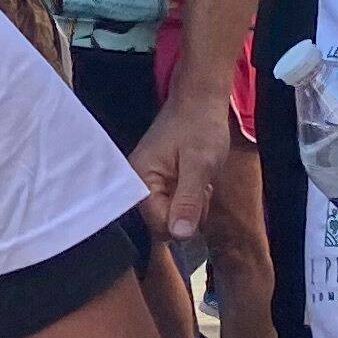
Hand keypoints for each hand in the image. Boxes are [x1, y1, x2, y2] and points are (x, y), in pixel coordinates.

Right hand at [124, 82, 232, 246]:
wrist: (201, 101)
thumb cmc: (200, 127)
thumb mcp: (199, 164)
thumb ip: (188, 200)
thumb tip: (180, 236)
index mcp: (139, 178)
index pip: (158, 224)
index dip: (182, 221)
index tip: (199, 199)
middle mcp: (136, 184)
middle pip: (162, 223)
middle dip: (187, 213)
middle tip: (199, 186)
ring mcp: (147, 183)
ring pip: (171, 216)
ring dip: (191, 205)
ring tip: (199, 180)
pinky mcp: (159, 182)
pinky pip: (174, 205)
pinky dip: (190, 198)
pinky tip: (195, 180)